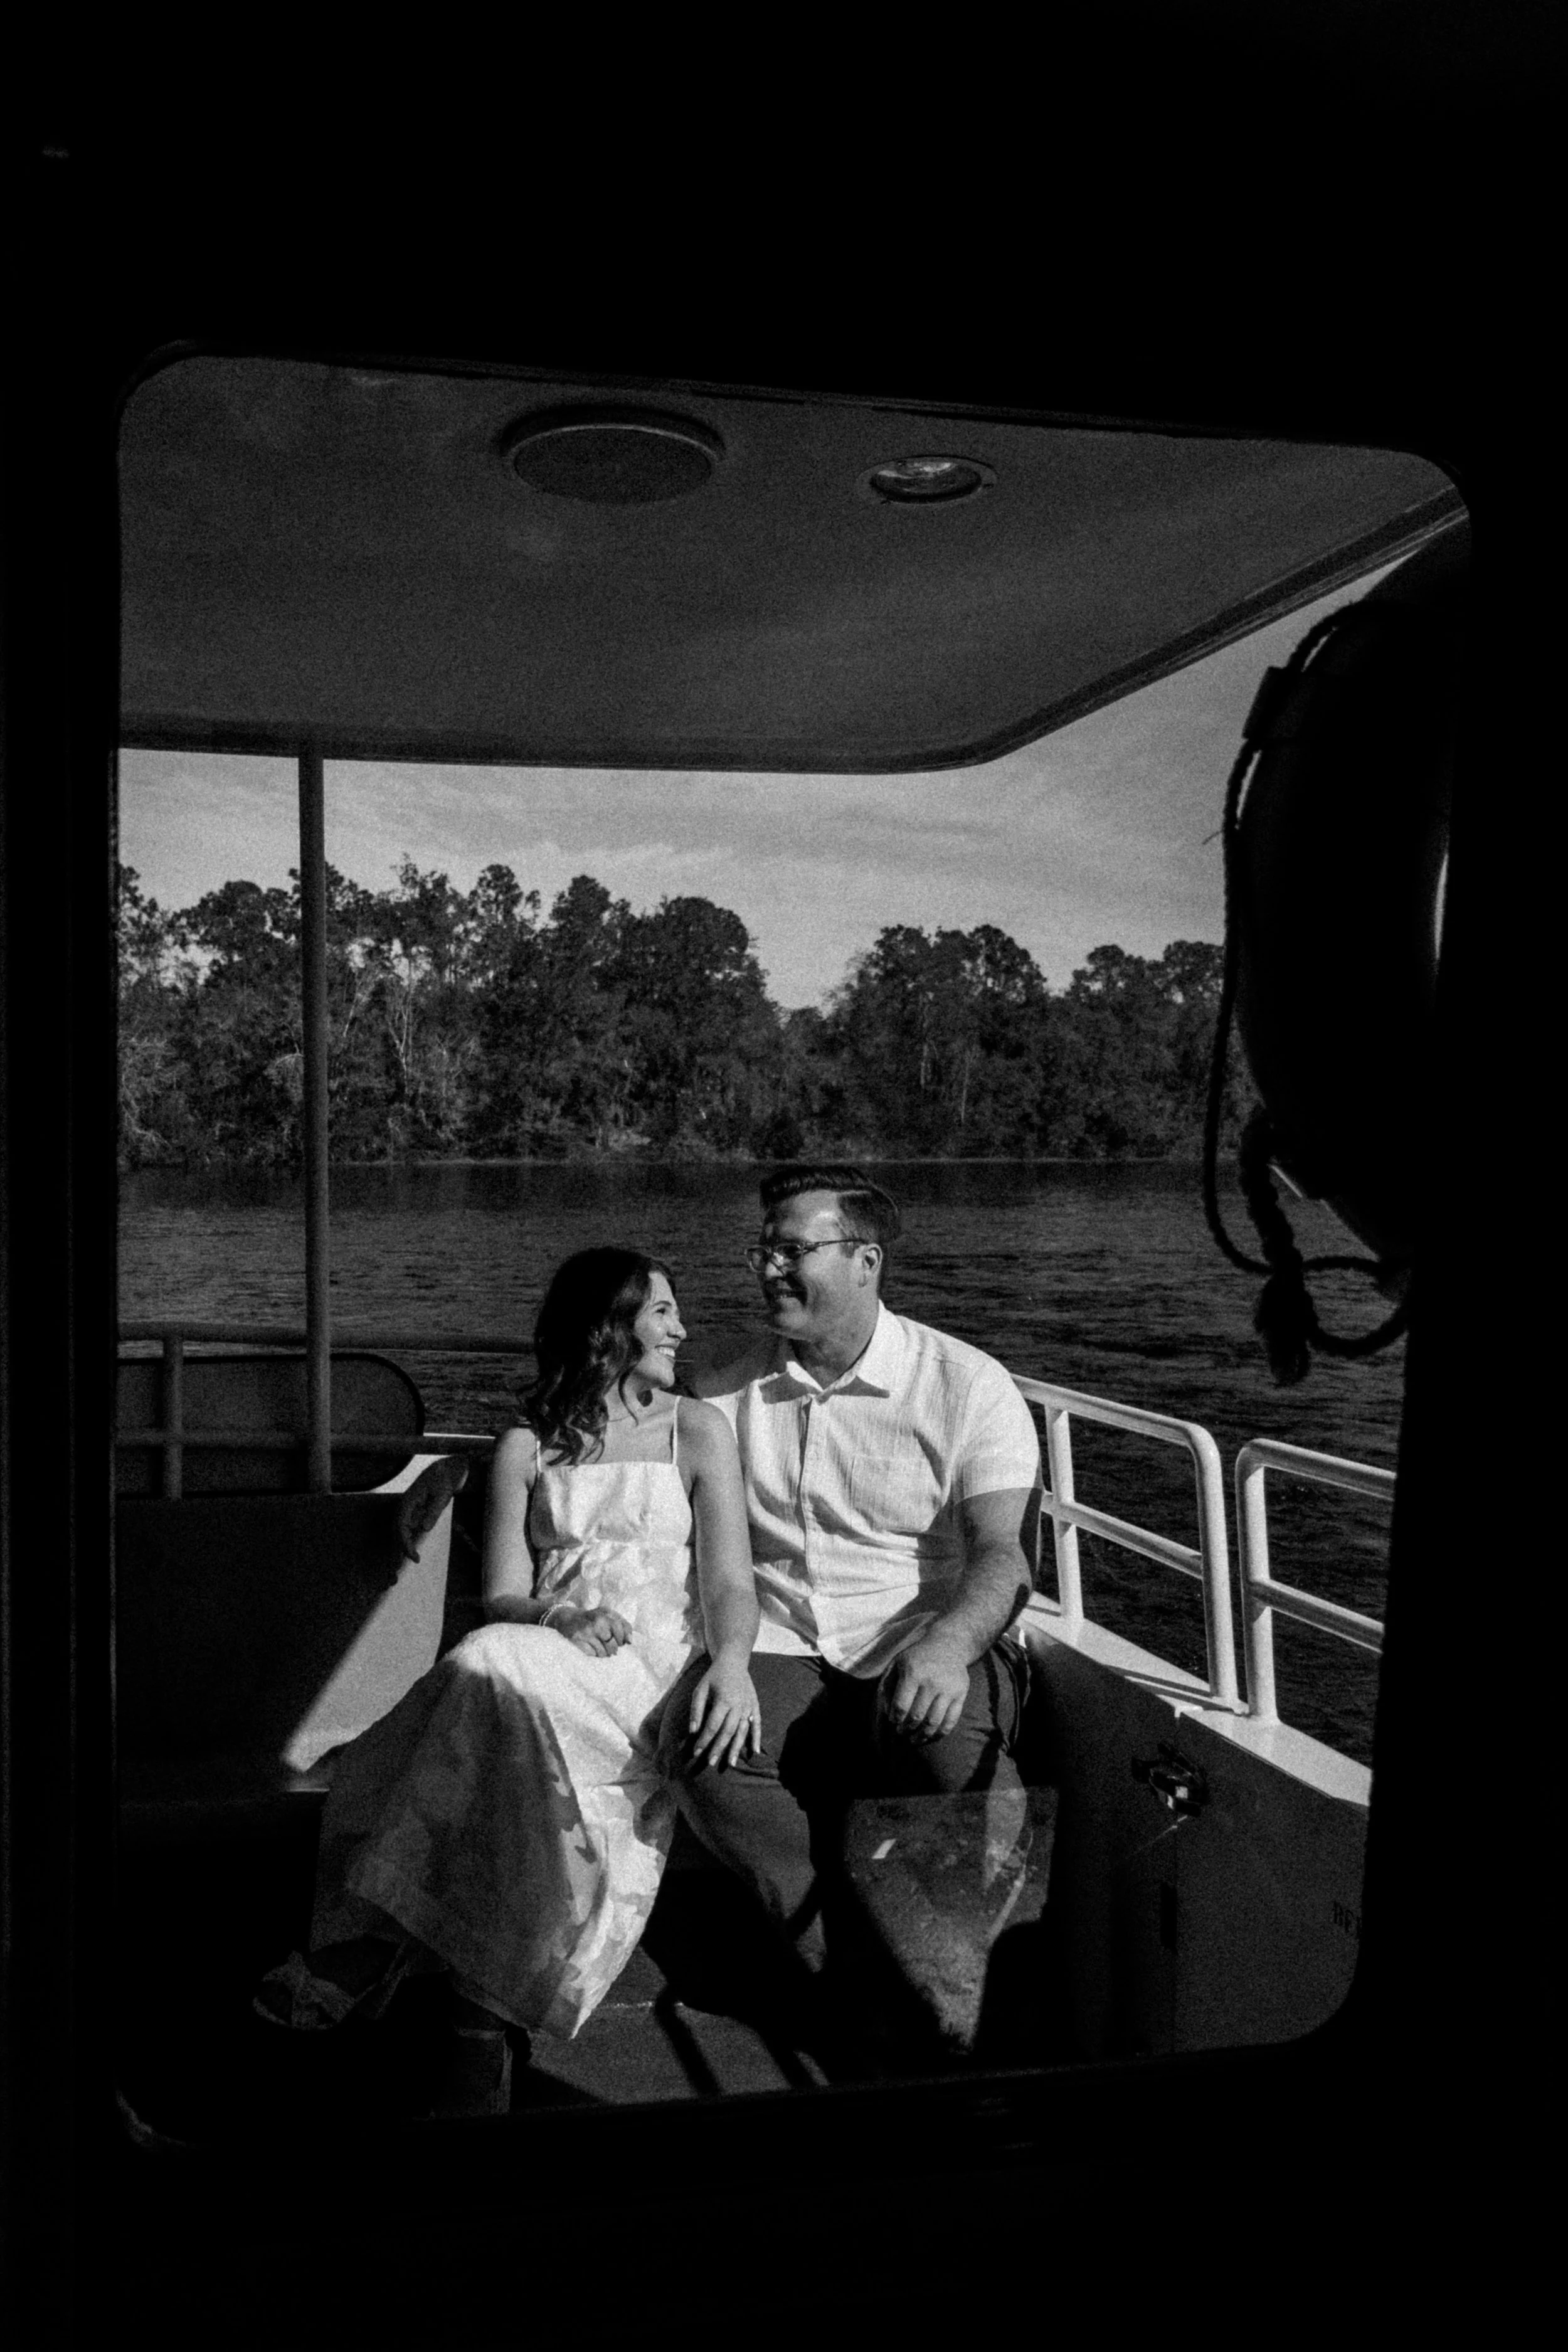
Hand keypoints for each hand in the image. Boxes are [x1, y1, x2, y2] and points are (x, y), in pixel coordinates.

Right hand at [397, 1454, 468, 1563]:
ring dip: (404, 1545)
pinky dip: (408, 1540)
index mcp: (408, 1502)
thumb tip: (424, 1529)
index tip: (412, 1554)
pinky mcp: (412, 1513)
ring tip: (415, 1558)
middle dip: (403, 1547)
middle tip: (416, 1559)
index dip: (404, 1542)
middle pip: (397, 1530)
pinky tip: (414, 1551)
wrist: (442, 1471)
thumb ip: (433, 1511)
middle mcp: (404, 1507)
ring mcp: (407, 1510)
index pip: (401, 1526)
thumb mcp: (442, 1495)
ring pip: (400, 1531)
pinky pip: (406, 1529)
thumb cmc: (442, 1481)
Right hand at [546, 1605, 631, 1658]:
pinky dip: (594, 1654)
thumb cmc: (594, 1619)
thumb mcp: (609, 1616)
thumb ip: (624, 1626)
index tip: (620, 1642)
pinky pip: (593, 1655)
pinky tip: (591, 1648)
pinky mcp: (578, 1640)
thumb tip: (630, 1642)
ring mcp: (587, 1631)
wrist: (568, 1618)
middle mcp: (597, 1621)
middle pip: (613, 1645)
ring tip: (600, 1648)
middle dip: (613, 1649)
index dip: (622, 1639)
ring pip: (604, 1653)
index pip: (621, 1628)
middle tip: (609, 1647)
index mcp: (606, 1613)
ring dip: (604, 1653)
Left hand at [686, 1655, 761, 1770]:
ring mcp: (749, 1706)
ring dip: (737, 1748)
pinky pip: (757, 1724)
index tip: (696, 1753)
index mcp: (724, 1700)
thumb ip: (696, 1710)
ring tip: (731, 1763)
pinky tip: (755, 1752)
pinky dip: (757, 1738)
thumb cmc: (714, 1677)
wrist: (734, 1661)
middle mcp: (738, 1705)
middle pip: (728, 1731)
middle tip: (711, 1763)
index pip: (713, 1726)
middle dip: (719, 1748)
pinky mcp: (755, 1706)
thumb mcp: (700, 1689)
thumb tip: (692, 1731)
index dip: (704, 1740)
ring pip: (743, 1731)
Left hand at [882, 1634, 970, 1743]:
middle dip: (906, 1729)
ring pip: (934, 1723)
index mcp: (913, 1673)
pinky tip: (931, 1736)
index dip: (895, 1719)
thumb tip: (887, 1712)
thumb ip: (887, 1686)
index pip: (901, 1706)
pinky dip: (940, 1734)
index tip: (893, 1722)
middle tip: (901, 1733)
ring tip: (914, 1740)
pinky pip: (951, 1721)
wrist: (948, 1645)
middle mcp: (932, 1681)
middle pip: (917, 1717)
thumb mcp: (897, 1664)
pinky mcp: (961, 1694)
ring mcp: (948, 1689)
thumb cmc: (917, 1658)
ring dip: (922, 1736)